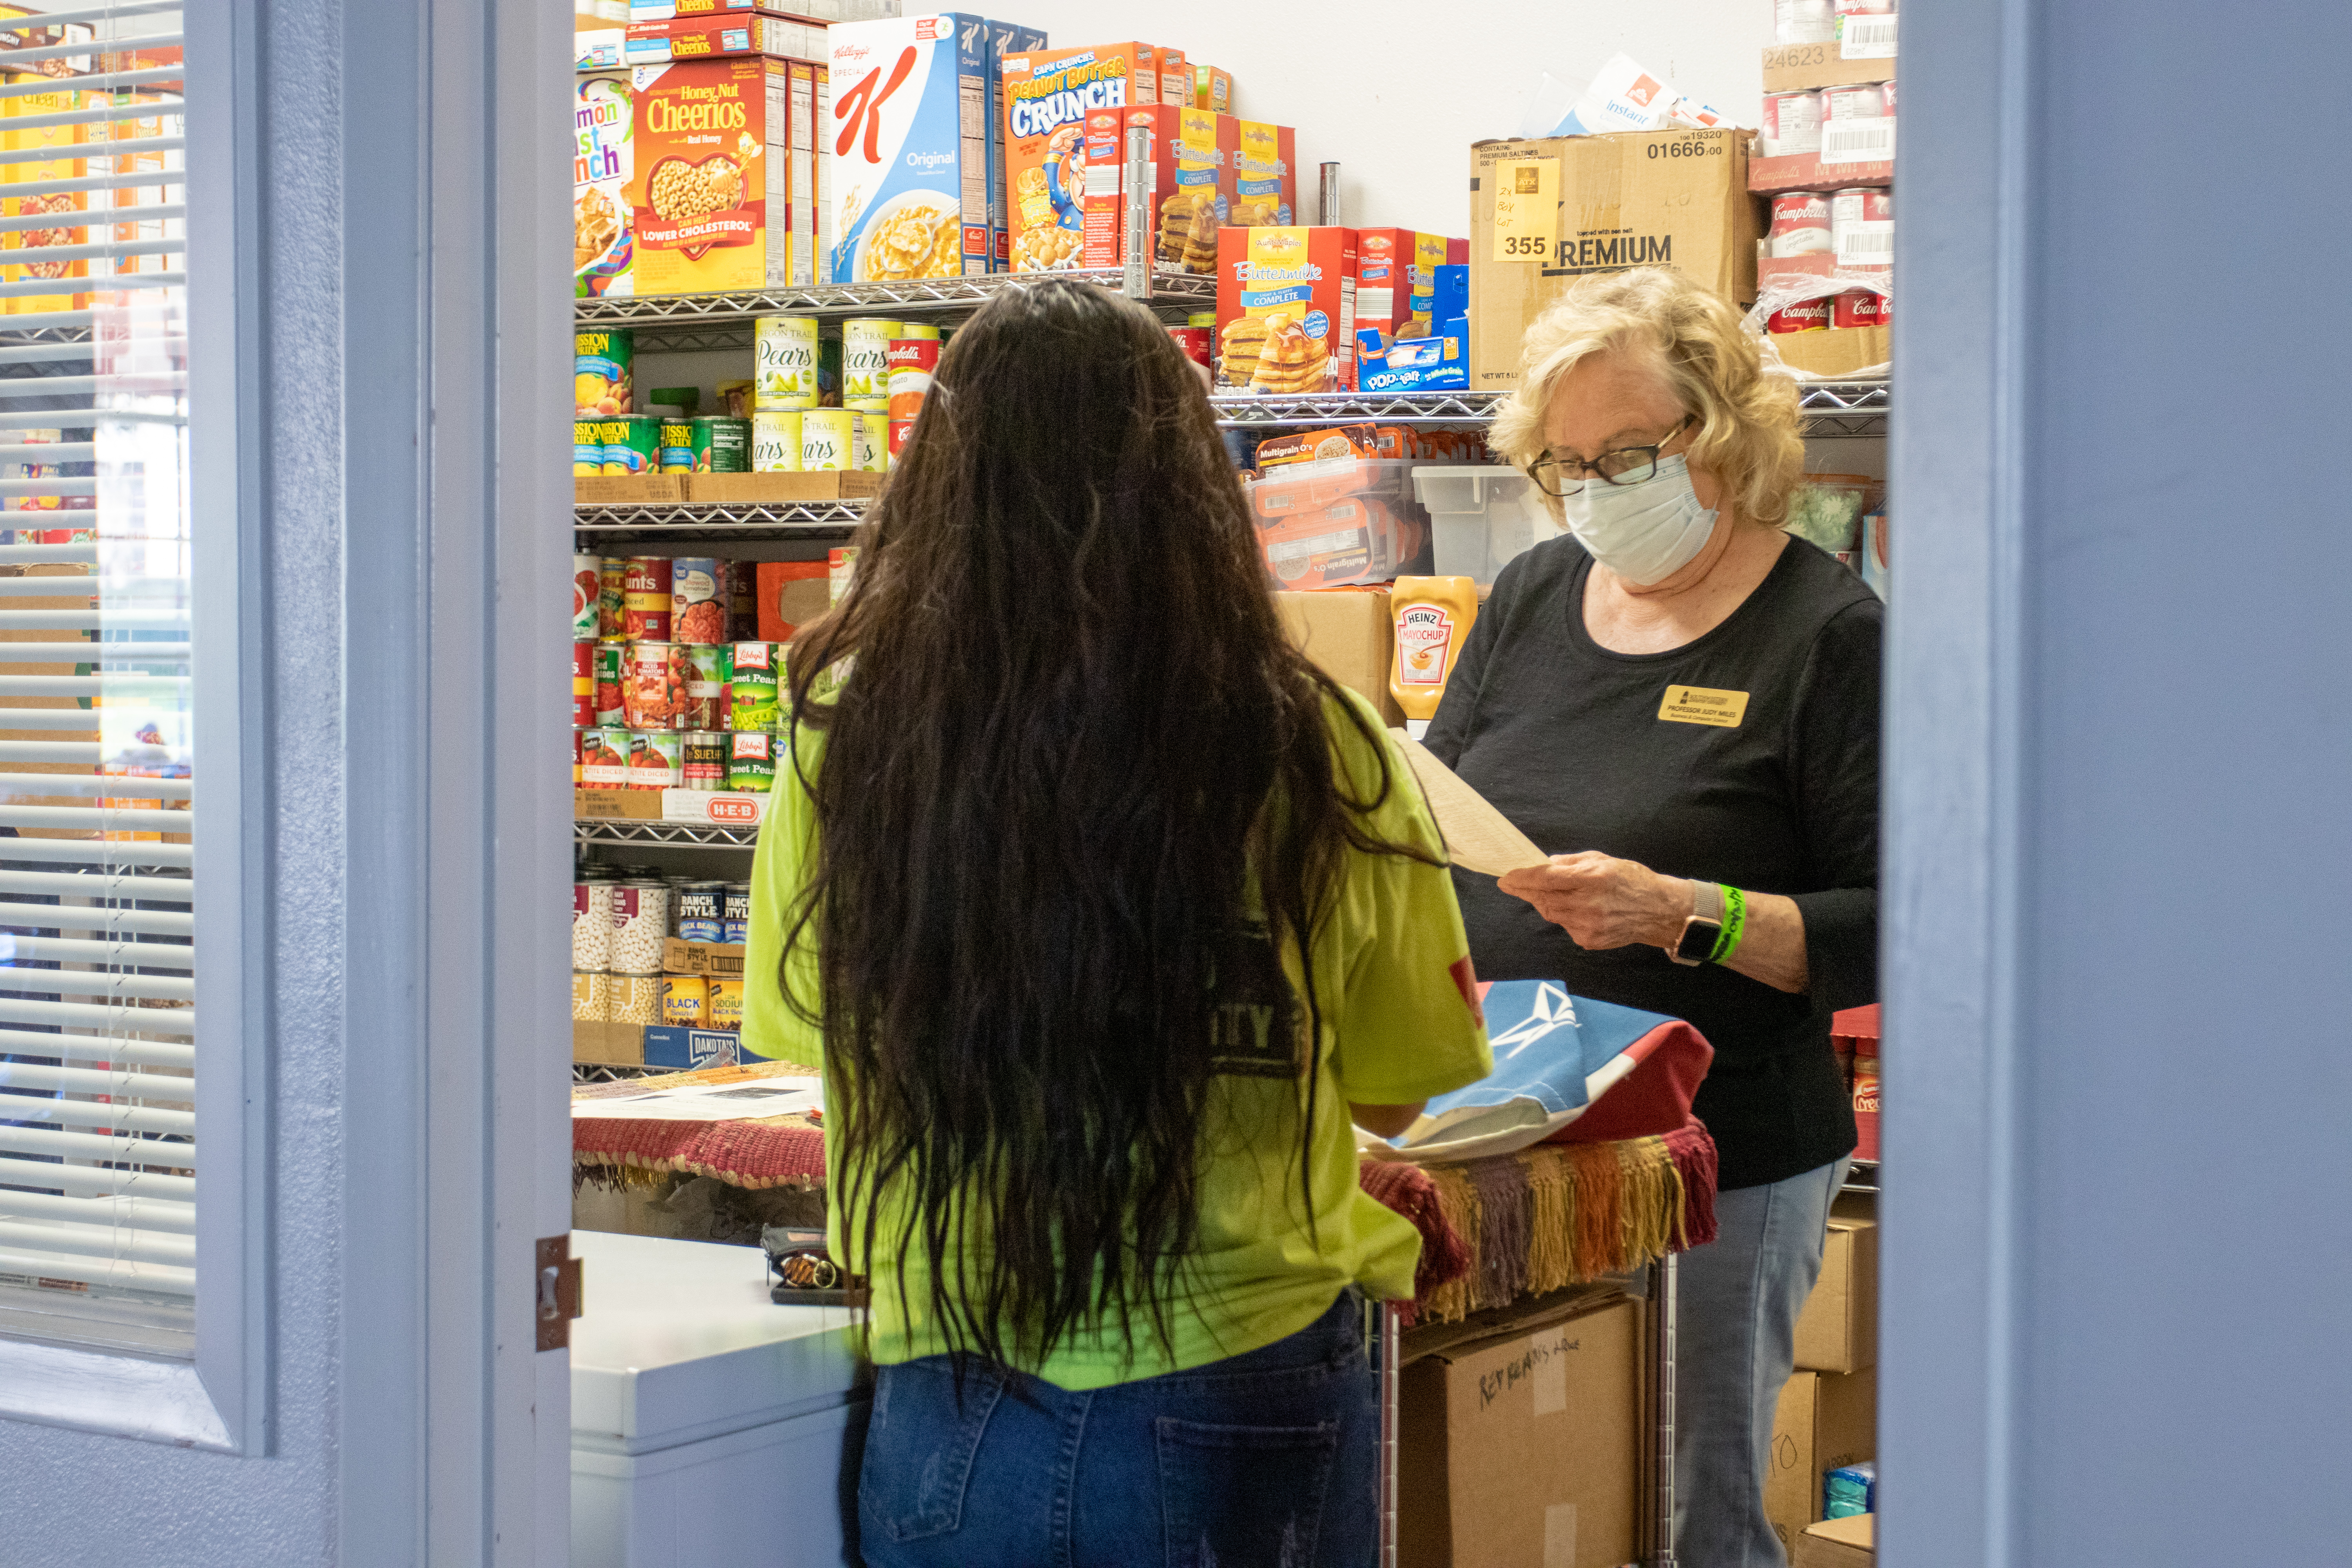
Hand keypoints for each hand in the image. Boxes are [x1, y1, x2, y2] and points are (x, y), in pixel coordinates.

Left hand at [1498, 852, 1691, 951]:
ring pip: (1551, 914)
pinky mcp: (1588, 940)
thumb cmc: (1631, 880)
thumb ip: (1569, 863)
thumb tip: (1542, 864)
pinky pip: (1565, 926)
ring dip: (1545, 902)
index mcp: (1591, 879)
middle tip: (1514, 883)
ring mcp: (1587, 926)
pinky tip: (1577, 909)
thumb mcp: (1601, 860)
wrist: (1658, 911)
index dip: (1522, 878)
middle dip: (1526, 890)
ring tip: (1553, 893)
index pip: (1545, 879)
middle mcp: (1587, 904)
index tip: (1505, 877)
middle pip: (1543, 899)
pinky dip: (1564, 916)